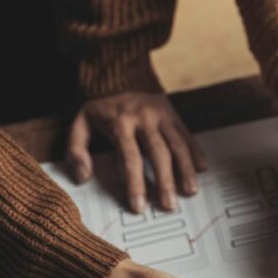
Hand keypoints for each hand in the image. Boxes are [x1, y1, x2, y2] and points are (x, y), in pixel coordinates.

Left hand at [67, 93, 206, 213]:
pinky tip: (201, 168)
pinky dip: (196, 151)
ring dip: (186, 169)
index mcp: (120, 123)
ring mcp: (162, 116)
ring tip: (191, 191)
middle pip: (158, 153)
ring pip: (177, 144)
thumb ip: (76, 150)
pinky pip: (187, 134)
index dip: (135, 183)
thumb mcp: (79, 122)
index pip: (129, 157)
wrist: (120, 72)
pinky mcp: (173, 115)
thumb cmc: (100, 105)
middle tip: (169, 206)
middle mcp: (144, 119)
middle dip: (165, 181)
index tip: (139, 205)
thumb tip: (82, 177)